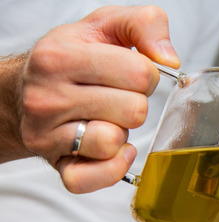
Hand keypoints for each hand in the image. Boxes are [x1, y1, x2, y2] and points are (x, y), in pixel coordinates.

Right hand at [18, 5, 179, 192]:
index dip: (146, 74)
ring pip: (114, 142)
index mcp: (60, 56)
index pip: (140, 73)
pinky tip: (113, 150)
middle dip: (135, 104)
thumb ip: (145, 24)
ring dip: (122, 133)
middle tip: (115, 97)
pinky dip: (112, 168)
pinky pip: (92, 178)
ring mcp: (47, 133)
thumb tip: (169, 58)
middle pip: (134, 110)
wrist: (27, 89)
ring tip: (106, 118)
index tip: (128, 73)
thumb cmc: (74, 57)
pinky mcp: (56, 163)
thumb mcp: (106, 25)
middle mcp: (47, 96)